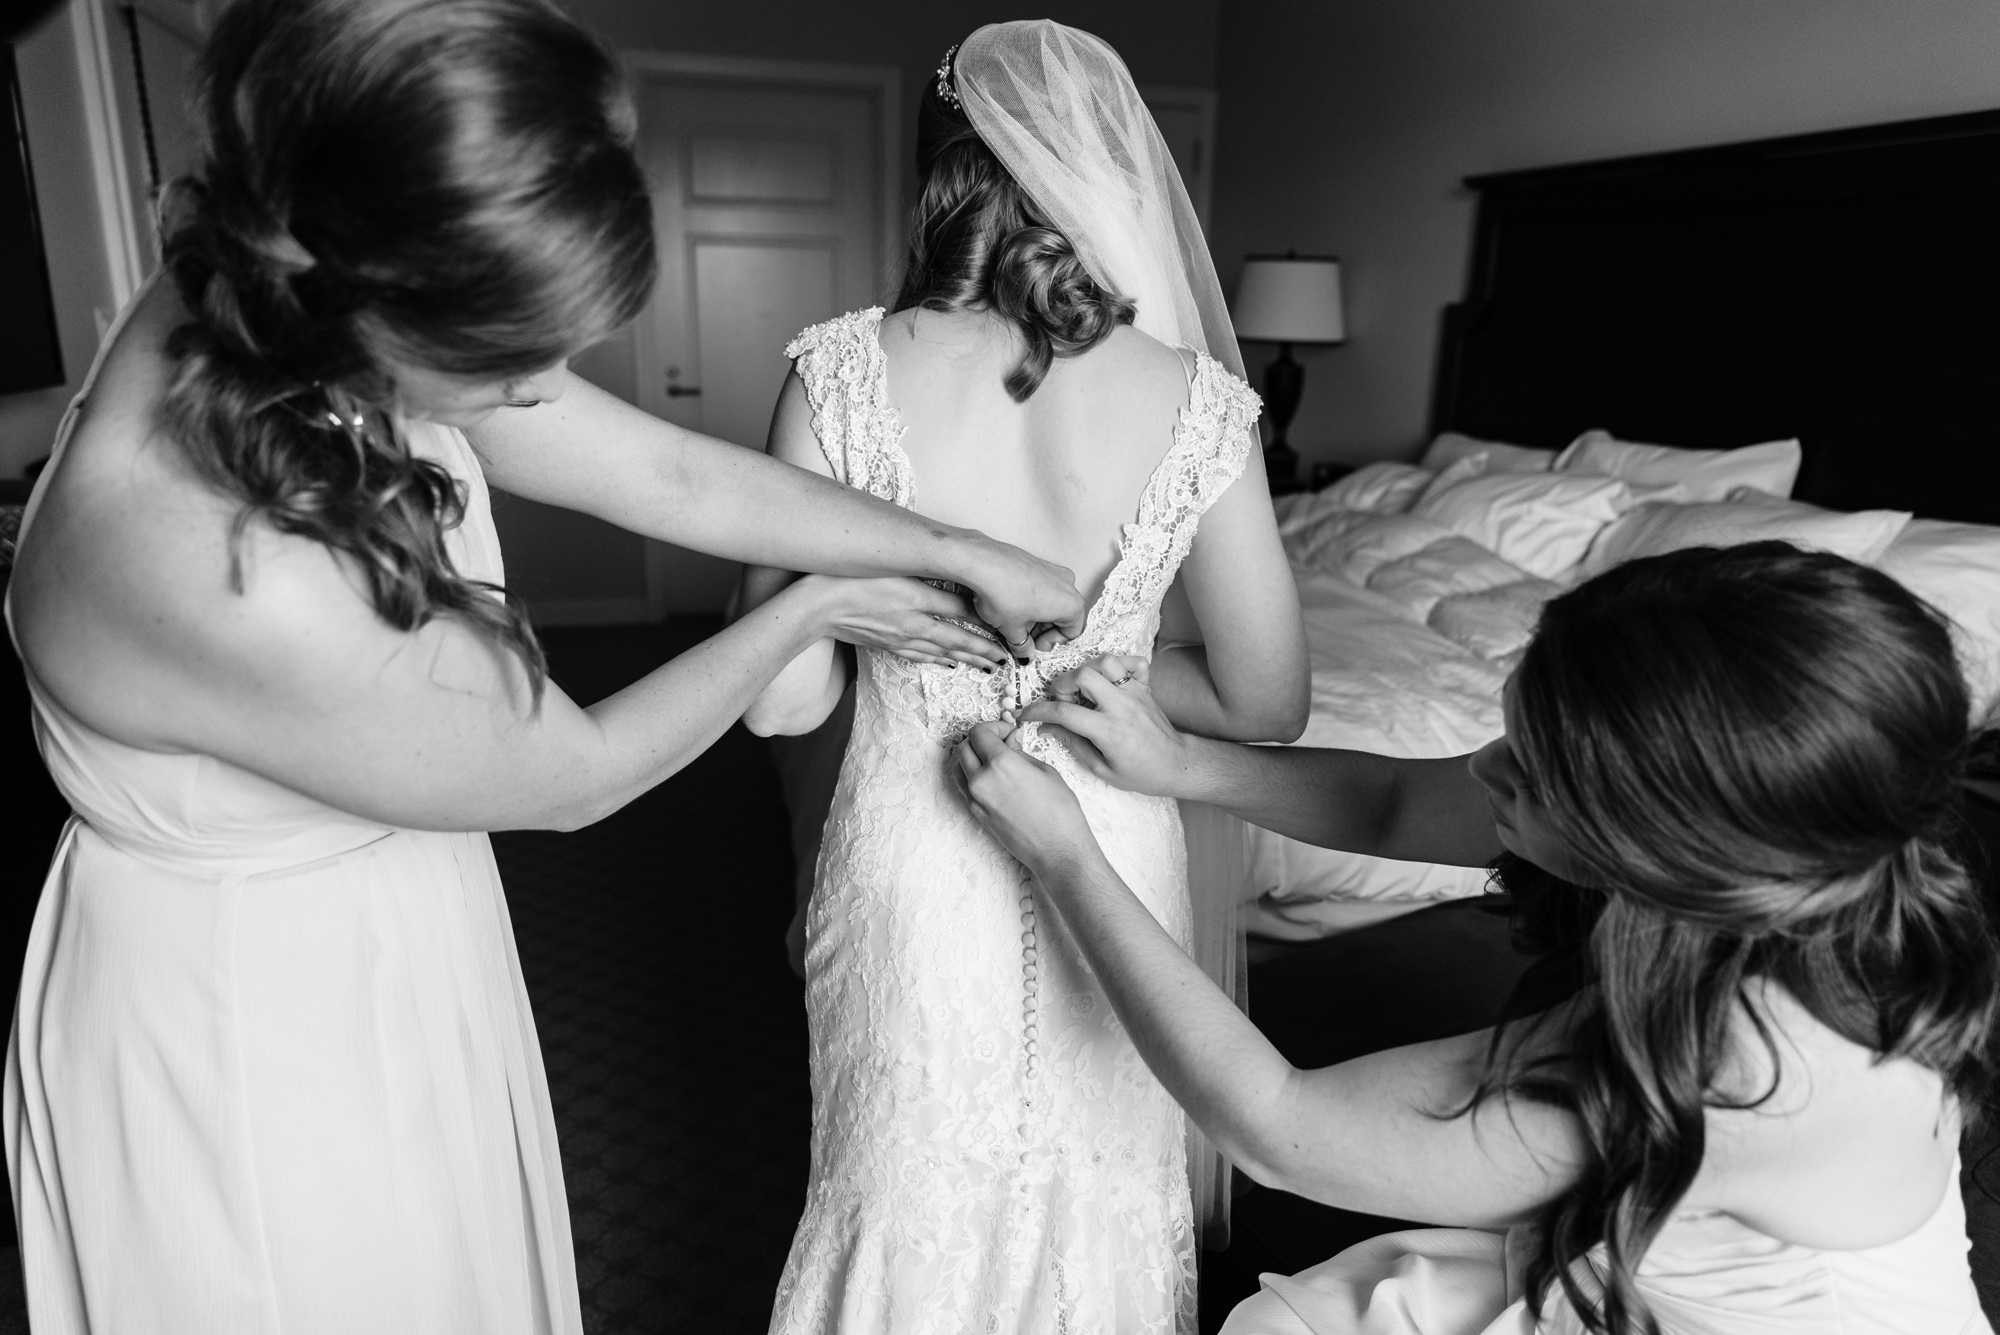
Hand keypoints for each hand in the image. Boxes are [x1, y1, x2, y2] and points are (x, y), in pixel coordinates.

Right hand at [803, 575, 1007, 668]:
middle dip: (983, 650)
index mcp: (918, 603)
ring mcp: (899, 638)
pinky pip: (918, 656)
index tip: (1006, 631)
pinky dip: (937, 661)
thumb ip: (927, 579)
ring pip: (940, 652)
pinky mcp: (885, 644)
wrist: (816, 606)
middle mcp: (913, 625)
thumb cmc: (852, 581)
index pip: (962, 615)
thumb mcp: (895, 573)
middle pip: (956, 640)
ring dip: (966, 659)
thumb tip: (959, 586)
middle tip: (1005, 660)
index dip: (986, 624)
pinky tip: (946, 663)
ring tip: (986, 666)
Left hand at [957, 721, 1101, 875]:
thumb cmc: (1060, 812)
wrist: (1057, 850)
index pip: (978, 732)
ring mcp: (975, 799)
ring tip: (994, 761)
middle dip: (980, 740)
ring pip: (959, 767)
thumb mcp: (1045, 771)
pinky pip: (964, 787)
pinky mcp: (976, 814)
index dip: (993, 727)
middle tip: (1001, 743)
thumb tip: (1010, 741)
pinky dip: (972, 776)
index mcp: (1000, 763)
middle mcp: (981, 780)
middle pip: (964, 747)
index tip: (1007, 733)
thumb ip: (1020, 752)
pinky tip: (992, 778)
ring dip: (971, 757)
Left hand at [958, 537, 1086, 659]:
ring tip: (1013, 623)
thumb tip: (1026, 654)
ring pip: (1052, 602)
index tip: (1033, 646)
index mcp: (1071, 605)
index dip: (1050, 644)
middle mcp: (1068, 585)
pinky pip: (1042, 587)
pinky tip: (1010, 606)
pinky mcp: (1038, 562)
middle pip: (1063, 616)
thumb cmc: (1003, 595)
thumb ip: (1023, 647)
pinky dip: (1031, 600)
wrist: (983, 563)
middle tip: (1022, 639)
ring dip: (1036, 616)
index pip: (1071, 633)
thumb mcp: (1013, 630)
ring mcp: (1054, 570)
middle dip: (1042, 631)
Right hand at [1017, 657, 1197, 798]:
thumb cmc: (1140, 773)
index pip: (1065, 712)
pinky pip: (1133, 661)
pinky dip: (1118, 663)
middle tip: (1061, 699)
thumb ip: (1073, 744)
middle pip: (1083, 675)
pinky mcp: (1145, 687)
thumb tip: (1047, 728)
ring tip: (1082, 687)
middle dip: (1062, 683)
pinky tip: (1109, 678)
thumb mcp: (1102, 768)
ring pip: (1106, 661)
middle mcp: (1122, 706)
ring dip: (1087, 669)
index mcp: (1109, 730)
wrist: (1176, 764)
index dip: (1039, 711)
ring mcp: (1135, 692)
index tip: (1028, 715)